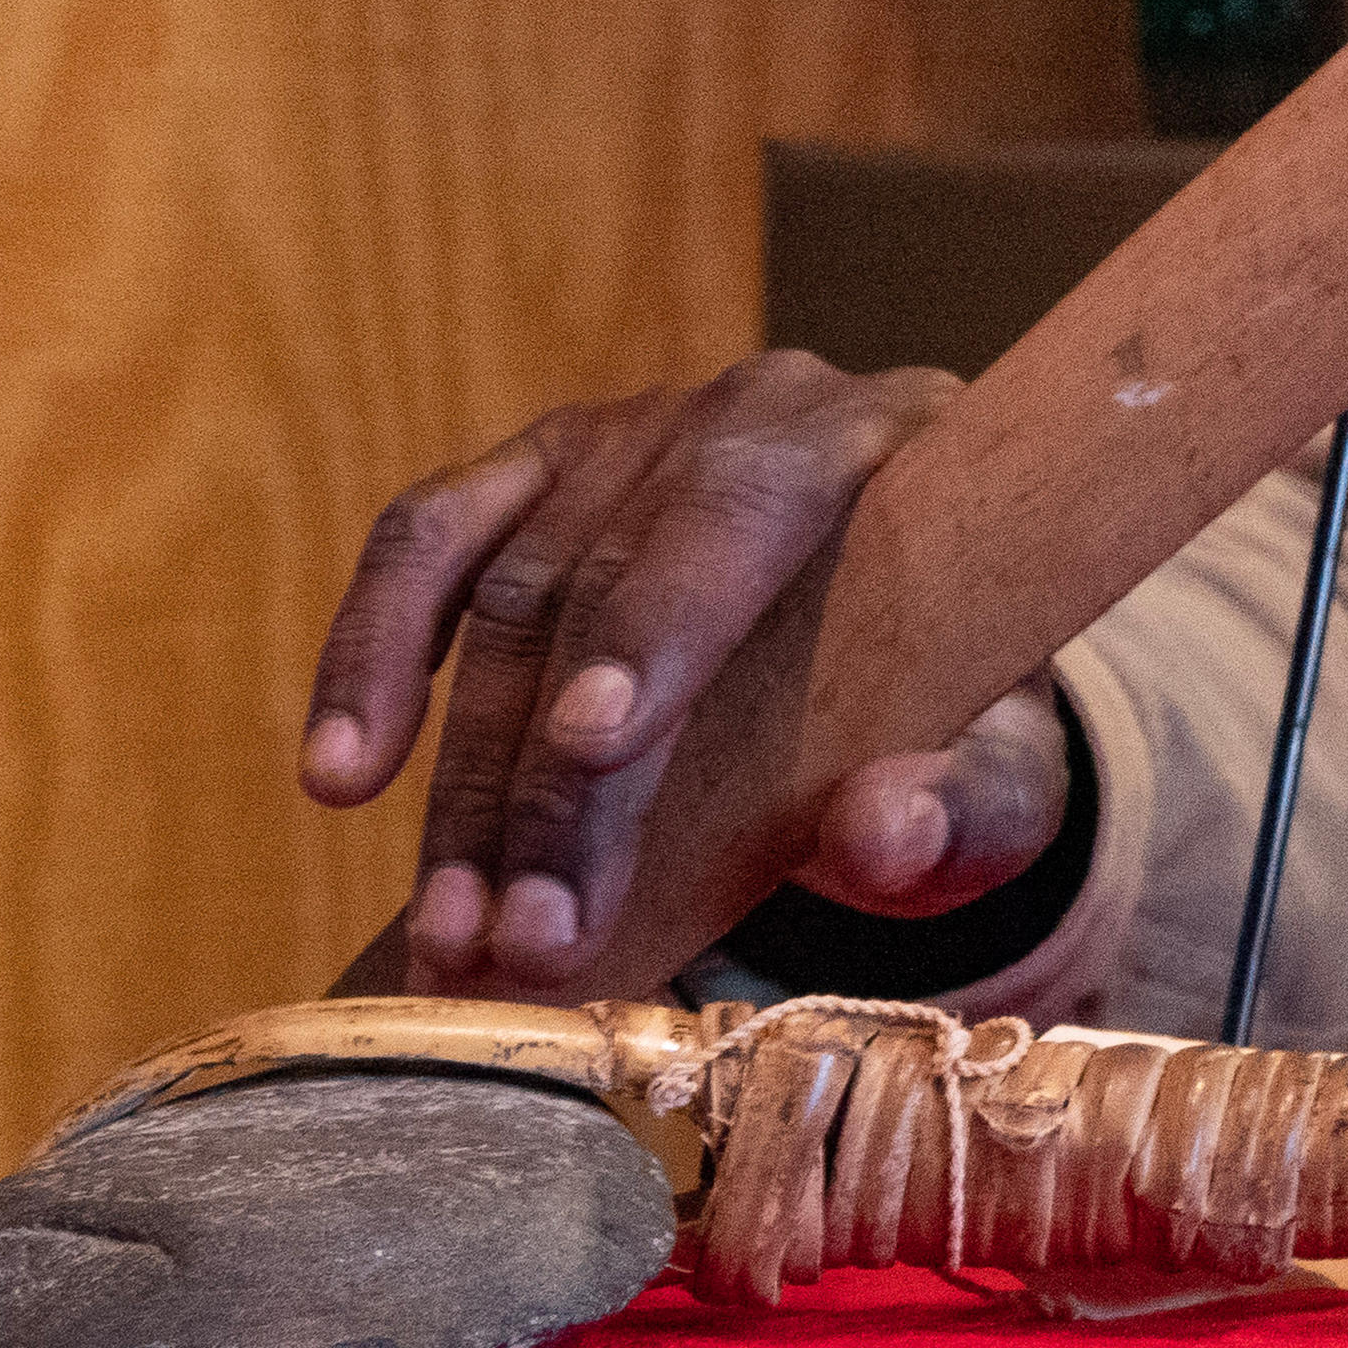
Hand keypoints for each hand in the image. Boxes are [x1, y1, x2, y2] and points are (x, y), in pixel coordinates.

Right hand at [300, 356, 1061, 990]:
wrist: (915, 655)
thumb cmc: (963, 708)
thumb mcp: (1004, 772)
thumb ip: (971, 806)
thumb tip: (886, 832)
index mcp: (896, 446)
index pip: (756, 508)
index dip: (667, 620)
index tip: (599, 742)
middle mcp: (757, 411)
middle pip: (610, 576)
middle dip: (553, 779)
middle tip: (523, 936)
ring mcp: (631, 432)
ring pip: (506, 590)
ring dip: (464, 781)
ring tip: (452, 932)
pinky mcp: (533, 473)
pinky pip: (422, 545)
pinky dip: (369, 658)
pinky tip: (342, 777)